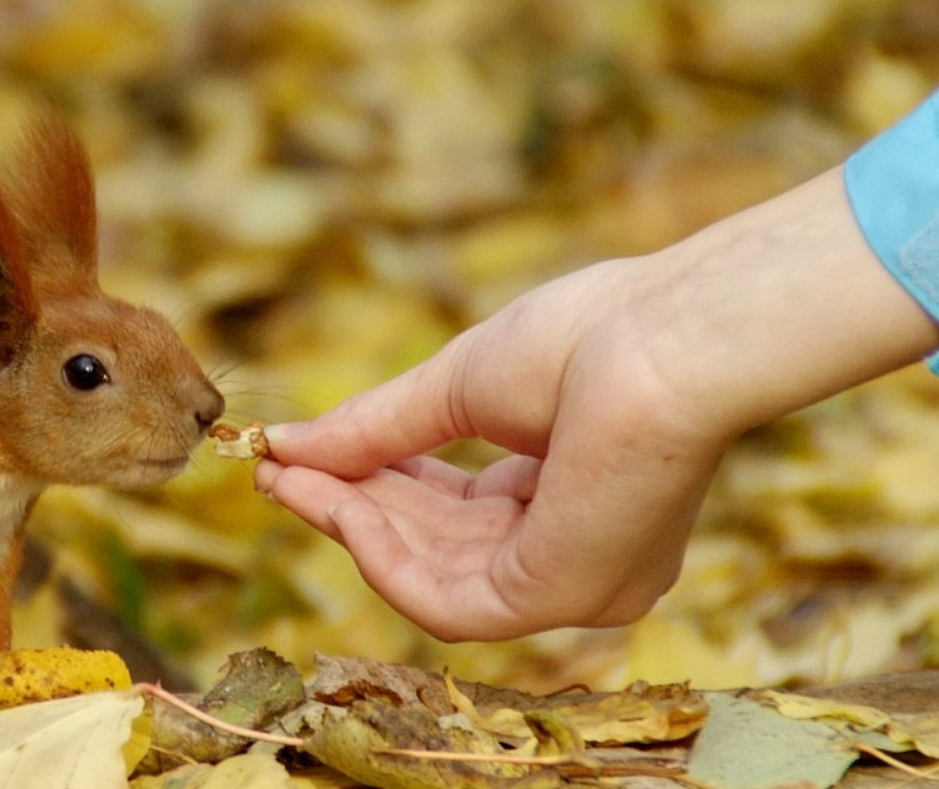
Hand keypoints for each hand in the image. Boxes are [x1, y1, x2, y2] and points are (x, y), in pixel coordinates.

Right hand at [254, 167, 938, 641]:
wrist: (663, 339)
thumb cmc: (593, 337)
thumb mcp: (459, 383)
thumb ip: (376, 426)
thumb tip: (282, 446)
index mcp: (574, 493)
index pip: (456, 510)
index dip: (374, 485)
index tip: (298, 460)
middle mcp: (580, 553)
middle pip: (438, 548)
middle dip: (351, 507)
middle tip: (276, 470)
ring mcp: (574, 584)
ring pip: (433, 580)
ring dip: (353, 528)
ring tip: (292, 477)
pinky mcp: (558, 597)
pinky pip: (446, 602)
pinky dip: (383, 558)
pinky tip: (339, 504)